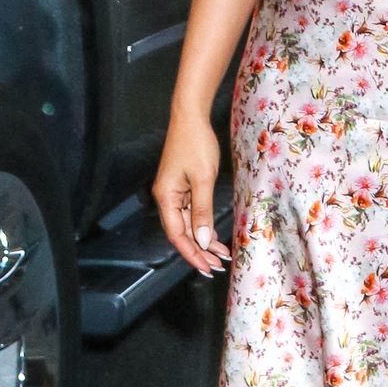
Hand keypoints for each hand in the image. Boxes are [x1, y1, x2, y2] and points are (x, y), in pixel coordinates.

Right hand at [152, 109, 230, 276]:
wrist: (191, 118)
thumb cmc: (196, 145)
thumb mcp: (203, 179)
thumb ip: (202, 211)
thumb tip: (201, 240)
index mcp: (166, 198)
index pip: (176, 235)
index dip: (191, 253)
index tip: (206, 267)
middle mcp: (167, 198)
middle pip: (182, 233)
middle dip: (199, 251)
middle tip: (217, 266)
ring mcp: (175, 192)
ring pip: (188, 224)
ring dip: (203, 240)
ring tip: (221, 255)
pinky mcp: (183, 186)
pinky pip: (192, 212)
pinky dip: (203, 225)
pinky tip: (214, 236)